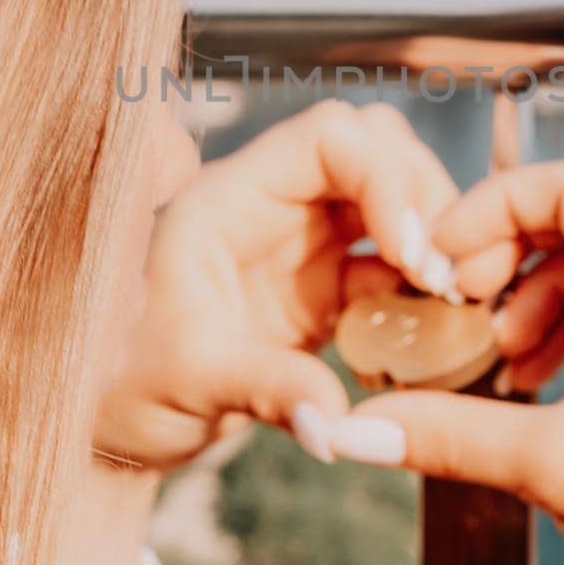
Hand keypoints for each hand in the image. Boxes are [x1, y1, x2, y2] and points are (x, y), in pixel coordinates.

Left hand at [94, 100, 460, 471]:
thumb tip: (337, 426)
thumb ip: (267, 390)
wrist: (111, 426)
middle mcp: (271, 205)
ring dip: (434, 243)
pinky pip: (393, 269)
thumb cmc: (121, 383)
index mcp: (230, 197)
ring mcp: (301, 244)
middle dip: (425, 201)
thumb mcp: (187, 380)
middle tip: (448, 277)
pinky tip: (433, 335)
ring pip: (393, 202)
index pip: (329, 138)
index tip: (414, 251)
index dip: (386, 179)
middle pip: (376, 152)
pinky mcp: (323, 289)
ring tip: (452, 302)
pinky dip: (423, 292)